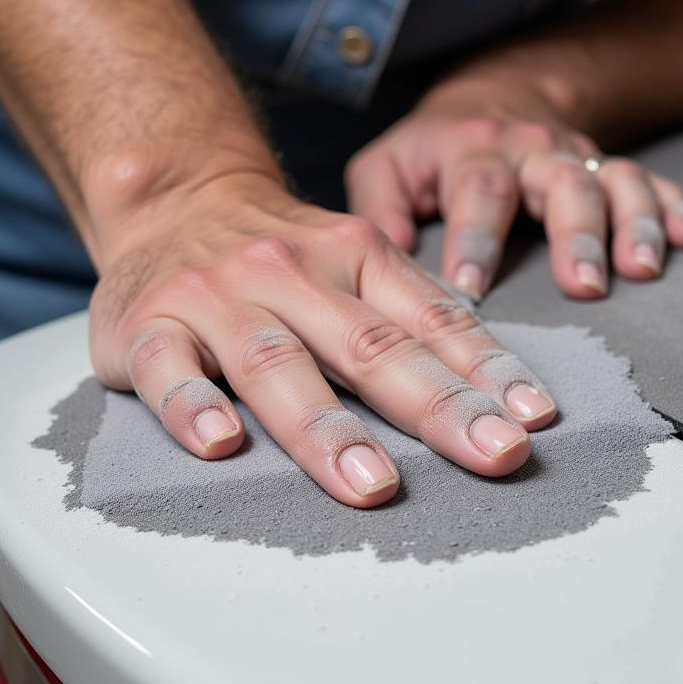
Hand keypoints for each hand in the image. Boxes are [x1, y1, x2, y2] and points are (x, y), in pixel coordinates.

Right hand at [89, 172, 557, 507]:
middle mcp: (292, 272)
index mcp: (355, 253)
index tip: (534, 419)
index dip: (486, 369)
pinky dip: (192, 406)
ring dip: (327, 429)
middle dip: (437, 407)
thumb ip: (412, 314)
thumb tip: (498, 388)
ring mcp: (218, 298)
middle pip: (369, 346)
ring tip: (374, 485)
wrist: (174, 198)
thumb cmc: (282, 254)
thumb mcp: (354, 259)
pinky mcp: (148, 326)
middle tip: (494, 455)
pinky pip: (168, 370)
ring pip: (277, 364)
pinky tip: (220, 445)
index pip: (430, 318)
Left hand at [346, 78, 682, 298]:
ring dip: (634, 225)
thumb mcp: (388, 164)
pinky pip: (651, 181)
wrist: (495, 94)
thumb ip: (379, 207)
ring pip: (614, 183)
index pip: (477, 192)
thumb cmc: (435, 148)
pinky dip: (676, 209)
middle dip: (575, 235)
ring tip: (643, 270)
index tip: (472, 290)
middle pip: (560, 184)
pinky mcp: (608, 167)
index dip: (476, 239)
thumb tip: (384, 262)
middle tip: (583, 287)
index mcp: (473, 150)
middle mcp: (532, 150)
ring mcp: (578, 157)